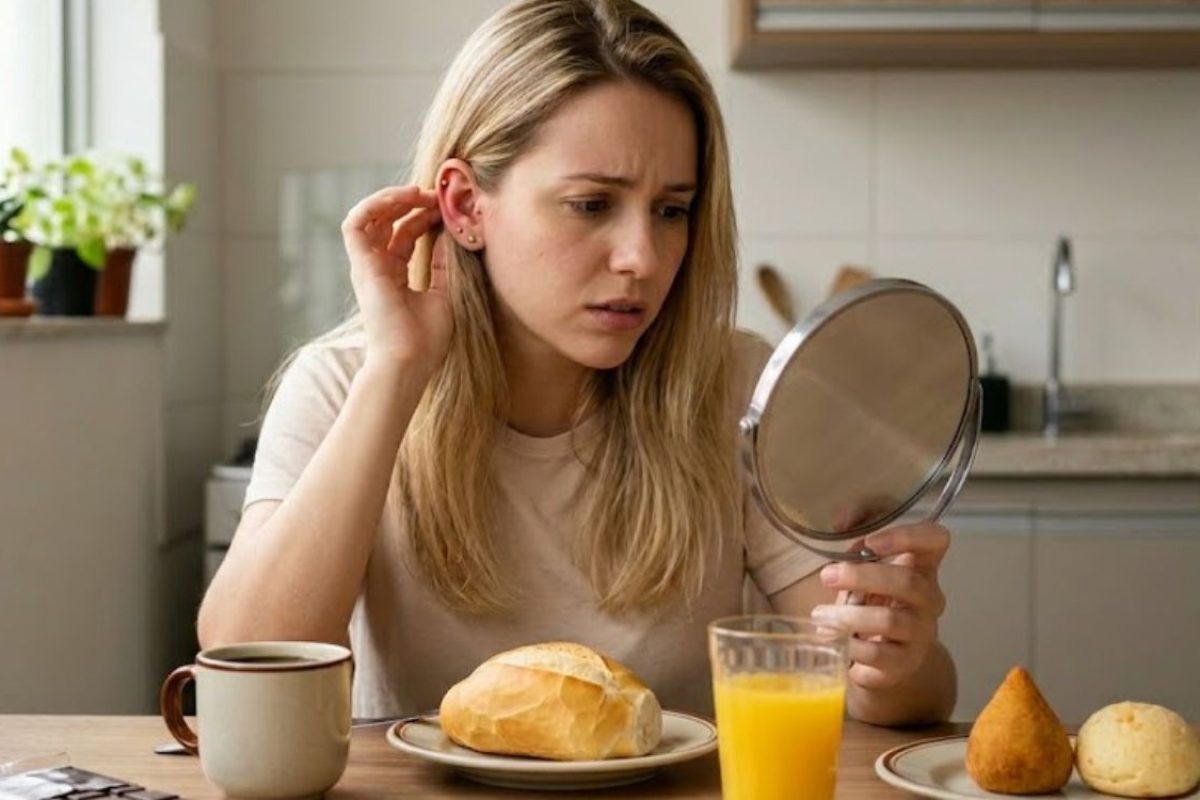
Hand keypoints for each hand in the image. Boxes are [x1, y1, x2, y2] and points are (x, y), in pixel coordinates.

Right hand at [341, 185, 449, 374]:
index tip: (449, 209)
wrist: (410, 360)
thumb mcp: (446, 291)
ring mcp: (367, 265)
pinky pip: (355, 223)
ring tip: (421, 192)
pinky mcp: (360, 265)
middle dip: (412, 203)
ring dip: (393, 198)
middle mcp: (378, 267)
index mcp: (396, 275)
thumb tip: (451, 230)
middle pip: (388, 222)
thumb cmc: (428, 339)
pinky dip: (375, 204)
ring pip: (369, 216)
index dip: (426, 216)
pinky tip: (403, 198)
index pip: (406, 233)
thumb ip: (446, 261)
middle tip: (438, 196)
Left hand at [811, 522, 949, 691]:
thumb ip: (856, 530)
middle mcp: (930, 599)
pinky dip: (850, 647)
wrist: (885, 658)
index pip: (936, 540)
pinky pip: (878, 655)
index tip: (870, 542)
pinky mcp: (906, 664)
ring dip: (848, 617)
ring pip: (889, 621)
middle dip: (861, 577)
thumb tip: (841, 520)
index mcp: (922, 567)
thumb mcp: (862, 564)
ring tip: (819, 616)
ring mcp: (922, 633)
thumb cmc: (872, 600)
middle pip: (908, 582)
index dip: (908, 536)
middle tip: (826, 575)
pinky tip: (831, 643)